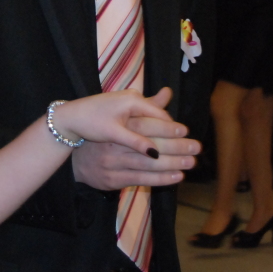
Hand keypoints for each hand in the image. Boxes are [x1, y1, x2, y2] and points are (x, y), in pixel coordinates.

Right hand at [70, 88, 198, 189]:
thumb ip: (148, 107)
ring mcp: (113, 163)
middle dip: (175, 147)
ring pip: (147, 164)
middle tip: (196, 147)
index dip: (165, 128)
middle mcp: (114, 144)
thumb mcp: (124, 118)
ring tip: (190, 162)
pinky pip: (141, 179)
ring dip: (172, 164)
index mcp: (117, 126)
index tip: (185, 130)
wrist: (76, 160)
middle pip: (149, 146)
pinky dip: (160, 179)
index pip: (145, 125)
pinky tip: (177, 176)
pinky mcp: (113, 179)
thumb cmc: (106, 136)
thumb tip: (167, 92)